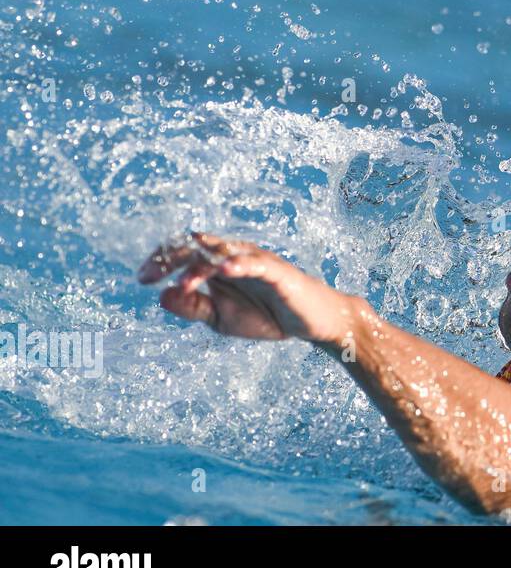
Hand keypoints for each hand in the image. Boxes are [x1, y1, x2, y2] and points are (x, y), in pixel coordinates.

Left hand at [137, 232, 358, 346]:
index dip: (163, 259)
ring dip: (202, 265)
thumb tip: (162, 296)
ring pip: (225, 251)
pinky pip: (258, 263)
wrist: (311, 323)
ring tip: (186, 282)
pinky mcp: (279, 272)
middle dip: (173, 256)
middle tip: (149, 275)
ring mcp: (258, 261)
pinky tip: (226, 271)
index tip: (142, 278)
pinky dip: (242, 264)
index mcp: (220, 264)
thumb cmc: (268, 315)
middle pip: (200, 244)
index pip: (187, 251)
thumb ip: (194, 307)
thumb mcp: (221, 318)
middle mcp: (236, 255)